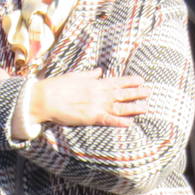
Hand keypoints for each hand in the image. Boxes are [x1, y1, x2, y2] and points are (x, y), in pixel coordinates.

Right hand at [29, 69, 147, 126]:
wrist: (44, 98)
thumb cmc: (57, 86)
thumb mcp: (74, 75)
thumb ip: (89, 74)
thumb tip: (100, 71)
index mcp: (95, 83)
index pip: (117, 81)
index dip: (130, 81)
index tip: (141, 79)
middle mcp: (99, 94)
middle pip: (122, 93)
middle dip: (137, 92)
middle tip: (150, 91)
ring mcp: (96, 105)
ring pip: (119, 107)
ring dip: (134, 107)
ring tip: (146, 107)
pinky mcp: (90, 117)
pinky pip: (108, 120)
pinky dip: (119, 122)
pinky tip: (130, 123)